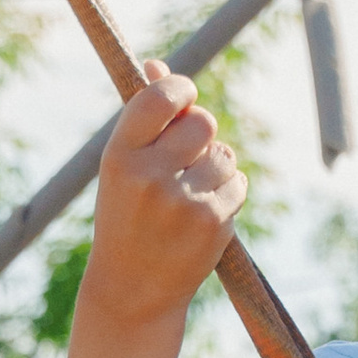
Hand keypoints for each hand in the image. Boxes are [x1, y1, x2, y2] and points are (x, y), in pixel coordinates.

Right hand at [81, 60, 246, 329]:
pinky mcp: (213, 223)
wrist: (132, 292)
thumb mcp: (123, 168)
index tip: (185, 95)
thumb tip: (158, 65)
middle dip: (202, 133)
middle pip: (202, 122)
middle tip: (187, 156)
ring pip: (225, 154)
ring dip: (216, 166)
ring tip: (190, 194)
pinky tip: (204, 215)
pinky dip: (228, 193)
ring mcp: (183, 202)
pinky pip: (238, 183)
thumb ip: (144, 119)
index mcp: (119, 157)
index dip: (180, 88)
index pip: (159, 98)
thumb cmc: (126, 220)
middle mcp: (149, 177)